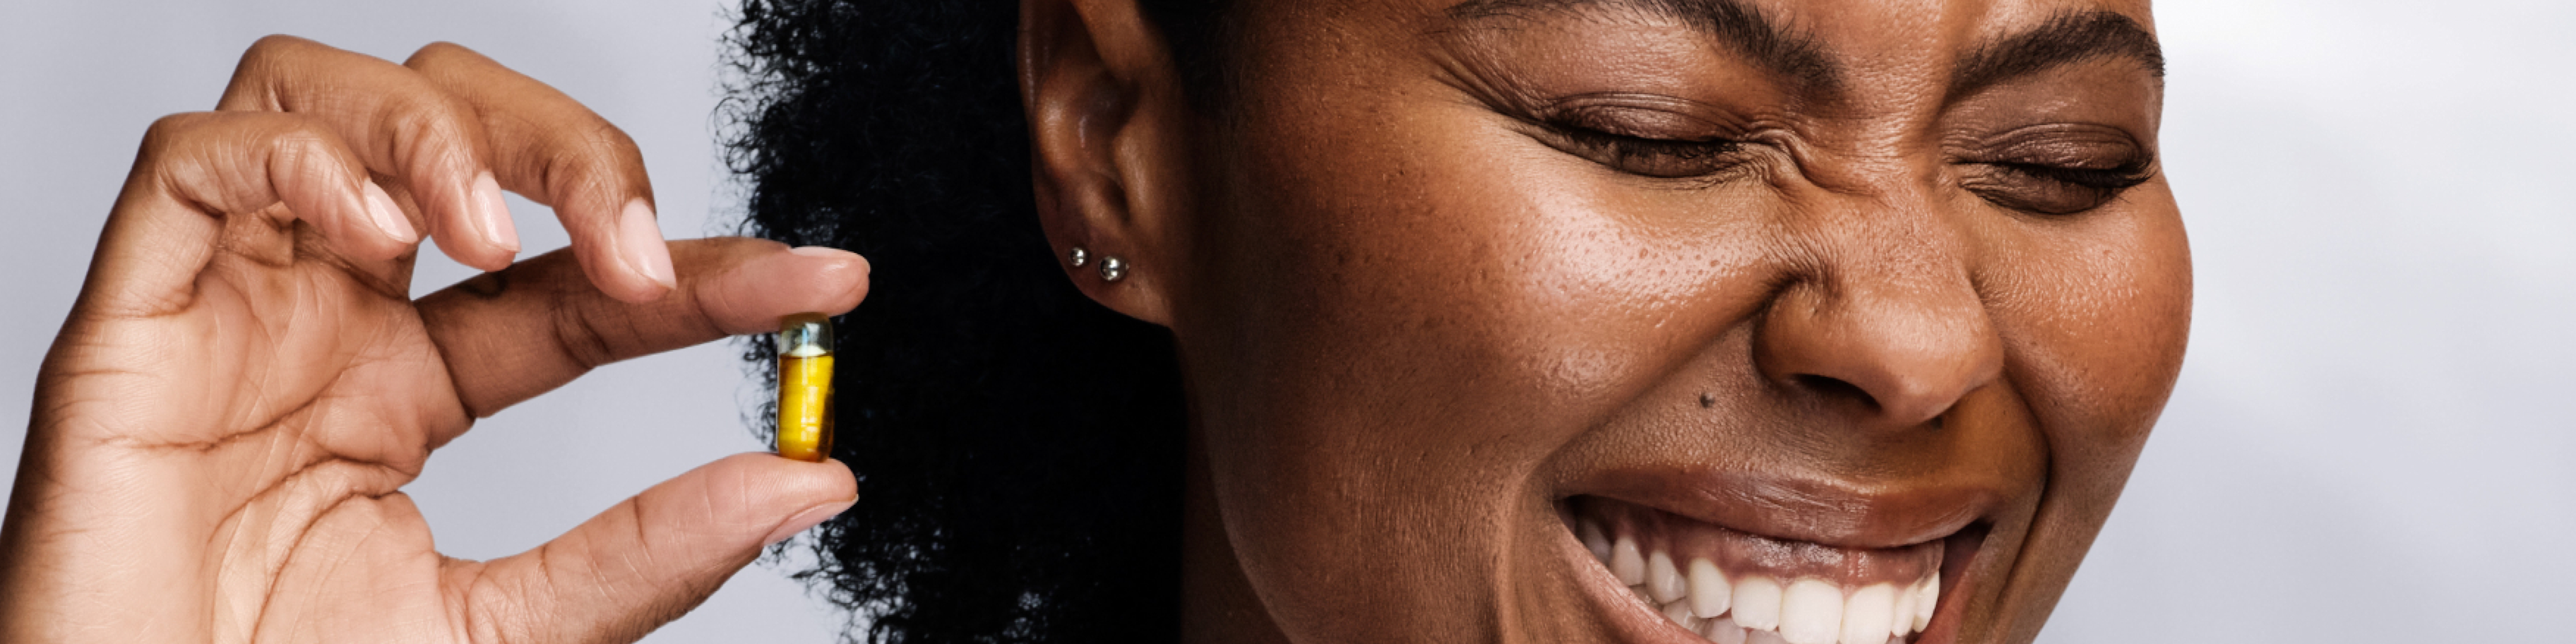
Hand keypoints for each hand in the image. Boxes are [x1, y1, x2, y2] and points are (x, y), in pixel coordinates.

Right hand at [0, 36, 863, 642]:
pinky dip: (301, 161)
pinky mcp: (128, 319)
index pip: (579, 280)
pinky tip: (377, 242)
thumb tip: (812, 482)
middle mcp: (325, 322)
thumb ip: (650, 554)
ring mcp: (229, 308)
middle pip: (457, 132)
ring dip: (438, 134)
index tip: (829, 282)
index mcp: (411, 389)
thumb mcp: (511, 631)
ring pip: (325, 94)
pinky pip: (195, 160)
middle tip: (643, 251)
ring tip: (496, 236)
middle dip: (571, 152)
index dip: (707, 263)